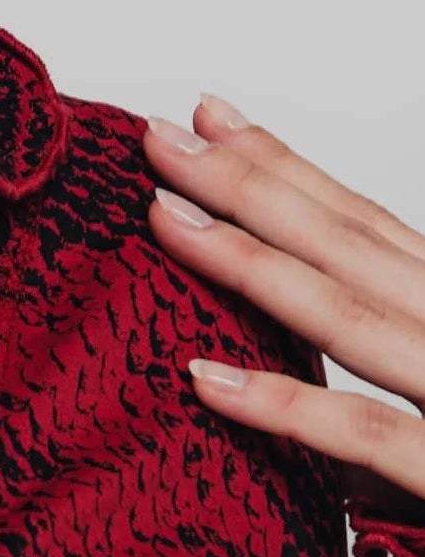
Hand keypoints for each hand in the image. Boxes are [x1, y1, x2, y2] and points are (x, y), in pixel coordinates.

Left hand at [144, 94, 424, 511]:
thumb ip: (407, 395)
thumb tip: (316, 402)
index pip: (376, 231)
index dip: (293, 170)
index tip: (211, 118)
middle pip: (358, 250)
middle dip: (253, 185)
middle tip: (157, 135)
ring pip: (359, 321)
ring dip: (255, 265)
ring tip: (163, 218)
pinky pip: (380, 438)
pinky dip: (293, 409)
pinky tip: (207, 381)